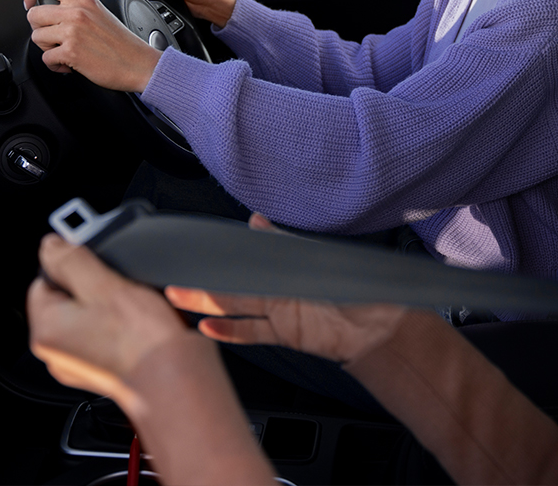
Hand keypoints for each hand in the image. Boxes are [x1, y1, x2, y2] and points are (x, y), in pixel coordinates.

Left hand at [23, 0, 162, 91]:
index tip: (28, 1)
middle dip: (39, 29)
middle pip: (34, 14)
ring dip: (48, 48)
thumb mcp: (101, 14)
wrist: (140, 64)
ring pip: (37, 37)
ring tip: (65, 52)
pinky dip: (55, 65)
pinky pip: (46, 58)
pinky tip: (69, 64)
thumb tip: (54, 12)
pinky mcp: (70, 52)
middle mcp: (76, 12)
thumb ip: (78, 8)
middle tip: (53, 38)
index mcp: (84, 0)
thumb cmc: (123, 44)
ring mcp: (72, 32)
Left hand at [27, 234, 189, 402]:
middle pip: (68, 300)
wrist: (176, 379)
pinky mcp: (106, 371)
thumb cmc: (142, 341)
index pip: (44, 280)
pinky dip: (122, 327)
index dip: (72, 264)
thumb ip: (71, 260)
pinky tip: (140, 324)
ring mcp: (82, 365)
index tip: (96, 260)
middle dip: (94, 287)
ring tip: (135, 305)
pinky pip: (107, 337)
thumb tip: (50, 246)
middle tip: (120, 284)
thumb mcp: (104, 284)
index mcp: (46, 330)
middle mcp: (58, 354)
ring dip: (110, 306)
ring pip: (90, 318)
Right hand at [166, 214, 407, 363]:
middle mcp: (277, 288)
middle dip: (203, 282)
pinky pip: (252, 333)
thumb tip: (257, 223)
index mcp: (283, 265)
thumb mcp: (324, 257)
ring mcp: (279, 312)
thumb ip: (286, 244)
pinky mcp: (285, 334)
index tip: (194, 253)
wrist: (382, 323)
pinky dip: (230, 332)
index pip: (245, 259)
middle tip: (174, 277)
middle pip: (233, 284)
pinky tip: (208, 328)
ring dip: (207, 305)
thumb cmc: (359, 284)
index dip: (220, 258)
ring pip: (235, 308)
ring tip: (179, 299)